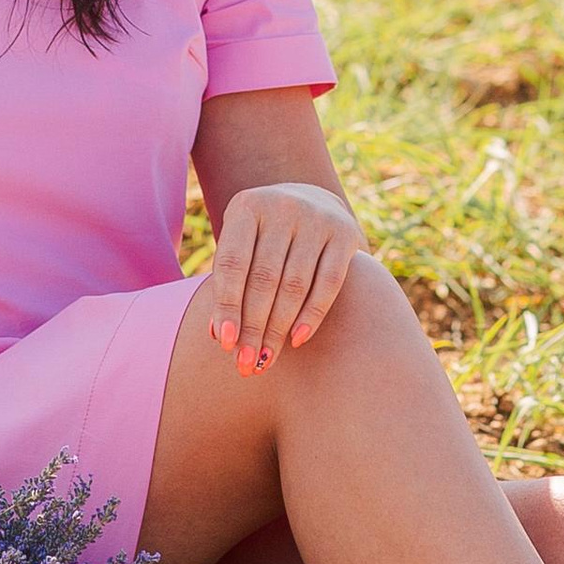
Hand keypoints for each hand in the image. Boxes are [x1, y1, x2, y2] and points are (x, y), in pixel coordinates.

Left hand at [205, 180, 363, 373]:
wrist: (311, 199)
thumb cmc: (263, 234)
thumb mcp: (241, 243)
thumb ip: (229, 282)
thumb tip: (219, 335)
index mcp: (247, 206)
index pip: (233, 263)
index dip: (227, 305)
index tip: (225, 343)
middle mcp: (283, 207)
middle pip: (265, 278)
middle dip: (254, 326)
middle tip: (245, 363)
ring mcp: (317, 218)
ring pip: (295, 284)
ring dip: (279, 328)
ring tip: (265, 359)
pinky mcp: (345, 233)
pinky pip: (328, 283)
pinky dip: (312, 315)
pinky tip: (297, 339)